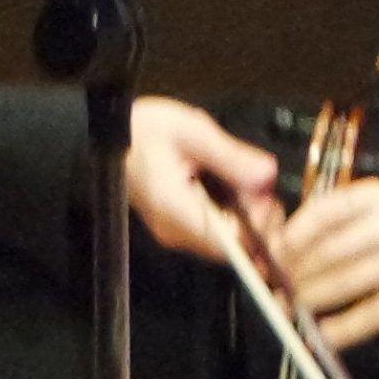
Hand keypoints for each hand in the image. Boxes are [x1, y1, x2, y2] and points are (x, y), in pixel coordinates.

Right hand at [122, 96, 279, 262]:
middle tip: (258, 184)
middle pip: (232, 247)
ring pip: (227, 242)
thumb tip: (266, 175)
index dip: (257, 228)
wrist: (111, 135)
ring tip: (243, 181)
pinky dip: (233, 215)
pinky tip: (230, 188)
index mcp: (173, 208)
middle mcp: (173, 230)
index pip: (228, 244)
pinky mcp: (178, 227)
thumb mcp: (192, 131)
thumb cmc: (143, 131)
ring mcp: (175, 232)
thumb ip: (231, 156)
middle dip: (255, 219)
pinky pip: (216, 233)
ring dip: (246, 216)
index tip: (263, 198)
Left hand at [274, 178, 378, 347]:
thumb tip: (256, 246)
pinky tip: (323, 334)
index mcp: (371, 196)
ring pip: (351, 280)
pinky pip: (374, 312)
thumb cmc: (361, 245)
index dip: (291, 236)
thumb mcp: (332, 229)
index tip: (269, 257)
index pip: (323, 212)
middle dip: (297, 272)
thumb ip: (294, 232)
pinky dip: (344, 327)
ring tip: (290, 309)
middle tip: (275, 290)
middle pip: (333, 248)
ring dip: (314, 298)